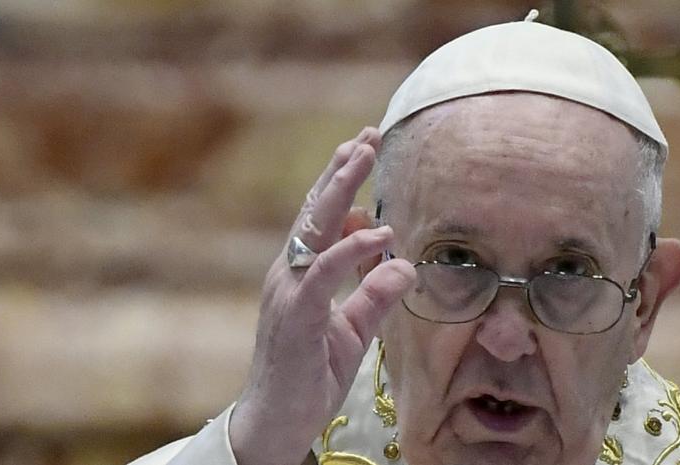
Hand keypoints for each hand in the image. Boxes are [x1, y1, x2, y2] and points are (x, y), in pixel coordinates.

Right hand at [229, 127, 415, 464]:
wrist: (275, 422)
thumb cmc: (310, 375)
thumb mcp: (353, 332)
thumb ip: (375, 296)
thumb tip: (403, 262)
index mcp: (301, 273)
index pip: (320, 218)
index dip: (340, 182)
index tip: (364, 148)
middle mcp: (289, 272)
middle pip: (315, 210)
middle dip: (342, 170)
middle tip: (367, 135)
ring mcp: (288, 290)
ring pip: (313, 228)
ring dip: (339, 189)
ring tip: (364, 153)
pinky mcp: (294, 314)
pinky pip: (323, 273)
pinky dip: (351, 250)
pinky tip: (378, 232)